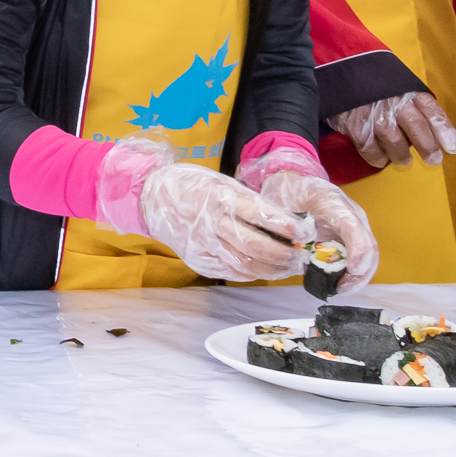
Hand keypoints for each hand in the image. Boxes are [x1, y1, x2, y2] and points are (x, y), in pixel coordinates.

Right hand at [97, 138, 305, 283]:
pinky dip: (253, 273)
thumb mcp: (221, 183)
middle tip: (302, 255)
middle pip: (256, 247)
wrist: (150, 198)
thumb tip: (285, 222)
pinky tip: (265, 269)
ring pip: (246, 266)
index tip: (305, 232)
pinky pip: (232, 272)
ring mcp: (203, 245)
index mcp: (219, 198)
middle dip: (285, 255)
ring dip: (273, 269)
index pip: (258, 214)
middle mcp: (211, 223)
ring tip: (289, 266)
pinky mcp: (198, 261)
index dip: (285, 226)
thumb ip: (249, 202)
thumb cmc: (191, 186)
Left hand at [236, 135, 381, 287]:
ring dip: (359, 276)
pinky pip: (360, 257)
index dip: (357, 248)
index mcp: (332, 201)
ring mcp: (355, 224)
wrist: (293, 180)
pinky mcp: (351, 235)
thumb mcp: (280, 202)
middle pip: (368, 245)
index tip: (353, 268)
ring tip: (340, 288)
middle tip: (342, 288)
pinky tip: (339, 283)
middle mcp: (351, 213)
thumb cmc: (287, 190)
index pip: (352, 225)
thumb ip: (287, 225)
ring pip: (369, 254)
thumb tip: (296, 251)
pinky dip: (353, 273)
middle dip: (360, 271)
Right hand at [327, 91, 455, 168]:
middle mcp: (393, 102)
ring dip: (402, 156)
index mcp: (406, 89)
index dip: (444, 131)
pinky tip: (380, 158)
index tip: (454, 148)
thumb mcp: (397, 83)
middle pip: (417, 128)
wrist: (337, 70)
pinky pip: (371, 149)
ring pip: (395, 144)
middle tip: (433, 159)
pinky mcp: (354, 125)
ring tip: (404, 161)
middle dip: (428, 148)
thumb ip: (412, 102)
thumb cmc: (373, 80)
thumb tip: (432, 129)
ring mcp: (374, 115)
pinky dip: (377, 157)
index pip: (431, 110)